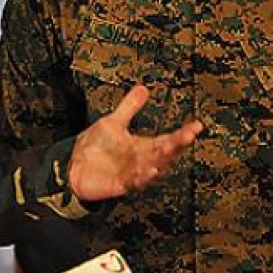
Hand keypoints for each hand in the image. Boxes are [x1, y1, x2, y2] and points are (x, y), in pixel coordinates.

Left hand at [67, 85, 201, 200]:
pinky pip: (133, 183)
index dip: (182, 134)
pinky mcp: (119, 185)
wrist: (75, 167)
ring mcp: (132, 174)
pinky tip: (151, 170)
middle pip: (164, 153)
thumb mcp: (114, 123)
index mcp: (143, 147)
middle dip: (176, 145)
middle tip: (188, 135)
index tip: (197, 125)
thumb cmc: (97, 148)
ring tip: (170, 148)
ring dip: (161, 160)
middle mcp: (142, 161)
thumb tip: (143, 88)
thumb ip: (130, 107)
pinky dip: (142, 178)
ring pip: (152, 168)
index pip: (168, 140)